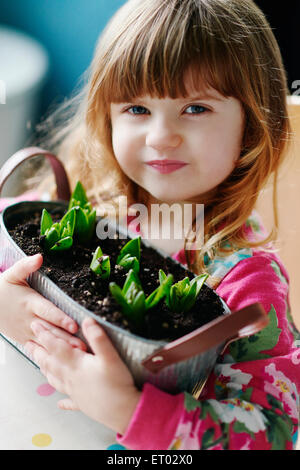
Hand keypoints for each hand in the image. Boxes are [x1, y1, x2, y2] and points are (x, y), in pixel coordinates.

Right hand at [0, 254, 85, 349]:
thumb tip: (39, 257)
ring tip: (78, 353)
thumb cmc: (1, 289)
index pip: (48, 312)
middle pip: (51, 330)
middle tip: (83, 345)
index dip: (61, 319)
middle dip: (67, 339)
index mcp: (30, 303)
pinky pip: (39, 349)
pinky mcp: (26, 338)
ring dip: (62, 348)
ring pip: (47, 342)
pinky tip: (63, 362)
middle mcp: (30, 319)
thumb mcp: (12, 274)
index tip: (73, 325)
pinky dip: (50, 356)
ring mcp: (28, 331)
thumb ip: (26, 265)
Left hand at [25, 317, 141, 434]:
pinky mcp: (83, 404)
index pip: (56, 347)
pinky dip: (63, 401)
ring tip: (39, 365)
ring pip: (55, 380)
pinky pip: (69, 401)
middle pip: (50, 363)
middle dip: (38, 352)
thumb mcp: (110, 357)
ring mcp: (75, 392)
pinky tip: (60, 403)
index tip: (35, 325)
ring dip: (45, 371)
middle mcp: (71, 378)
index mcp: (76, 365)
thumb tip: (87, 320)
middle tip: (28, 343)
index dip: (45, 335)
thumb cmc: (117, 384)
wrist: (123, 412)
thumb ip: (98, 338)